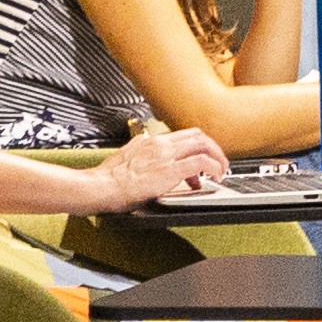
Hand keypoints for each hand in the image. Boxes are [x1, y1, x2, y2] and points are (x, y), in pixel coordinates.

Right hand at [87, 124, 224, 209]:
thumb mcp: (125, 156)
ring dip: (217, 157)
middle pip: (198, 136)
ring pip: (203, 145)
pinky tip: (215, 176)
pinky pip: (201, 163)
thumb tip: (143, 148)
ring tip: (221, 171)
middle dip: (212, 148)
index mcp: (150, 141)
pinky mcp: (170, 170)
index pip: (183, 135)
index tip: (202, 158)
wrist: (100, 186)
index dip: (198, 146)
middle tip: (218, 163)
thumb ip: (138, 149)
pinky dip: (213, 167)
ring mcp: (166, 155)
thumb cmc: (108, 178)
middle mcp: (160, 144)